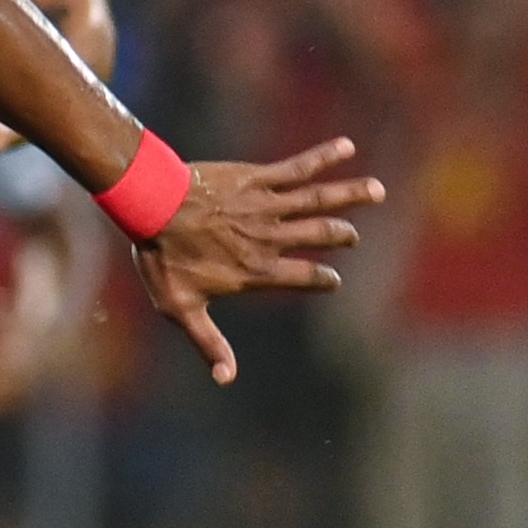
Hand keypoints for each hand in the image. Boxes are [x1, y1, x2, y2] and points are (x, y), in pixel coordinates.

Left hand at [130, 137, 380, 384]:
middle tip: (352, 236)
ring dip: (351, 195)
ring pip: (318, 201)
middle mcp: (270, 239)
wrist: (150, 206)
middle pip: (320, 236)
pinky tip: (346, 147)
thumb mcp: (182, 309)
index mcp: (258, 271)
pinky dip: (324, 156)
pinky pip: (298, 167)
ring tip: (377, 192)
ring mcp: (267, 207)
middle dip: (340, 236)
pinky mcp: (257, 179)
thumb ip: (208, 344)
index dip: (322, 280)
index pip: (305, 278)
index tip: (332, 280)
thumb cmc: (162, 258)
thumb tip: (225, 380)